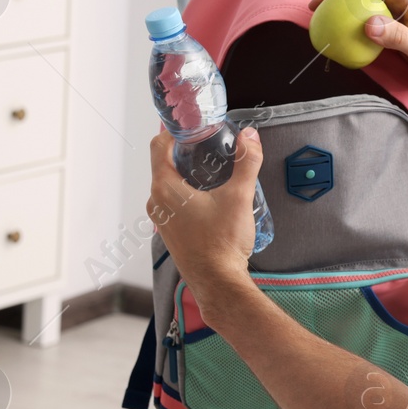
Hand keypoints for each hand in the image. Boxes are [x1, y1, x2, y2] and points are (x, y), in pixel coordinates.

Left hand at [147, 126, 261, 304]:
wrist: (218, 283)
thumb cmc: (222, 244)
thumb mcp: (239, 196)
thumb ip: (246, 163)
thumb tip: (250, 137)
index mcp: (165, 189)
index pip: (158, 146)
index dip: (173, 131)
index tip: (190, 125)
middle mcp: (157, 203)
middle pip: (164, 165)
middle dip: (185, 152)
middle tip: (209, 145)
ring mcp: (161, 220)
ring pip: (169, 185)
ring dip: (187, 175)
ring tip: (213, 170)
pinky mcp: (170, 232)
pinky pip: (173, 204)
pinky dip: (187, 193)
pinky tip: (210, 197)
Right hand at [310, 0, 407, 90]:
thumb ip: (397, 37)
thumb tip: (367, 25)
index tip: (319, 2)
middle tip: (314, 11)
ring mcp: (399, 1)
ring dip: (342, 2)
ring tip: (322, 19)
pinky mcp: (397, 14)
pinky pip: (369, 8)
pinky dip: (352, 15)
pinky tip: (341, 30)